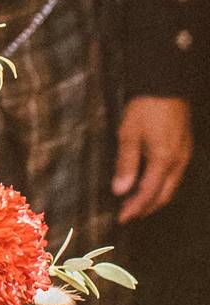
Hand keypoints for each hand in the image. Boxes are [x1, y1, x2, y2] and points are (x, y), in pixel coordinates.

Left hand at [112, 96, 192, 222]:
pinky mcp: (184, 149)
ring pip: (171, 187)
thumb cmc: (145, 108)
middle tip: (128, 215)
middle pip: (164, 195)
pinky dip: (161, 186)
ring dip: (154, 198)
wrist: (166, 85)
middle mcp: (178, 162)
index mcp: (164, 160)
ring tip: (136, 204)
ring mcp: (184, 156)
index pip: (148, 193)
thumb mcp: (129, 134)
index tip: (122, 218)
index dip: (135, 208)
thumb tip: (120, 190)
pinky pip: (174, 176)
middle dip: (146, 208)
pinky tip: (149, 184)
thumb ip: (125, 164)